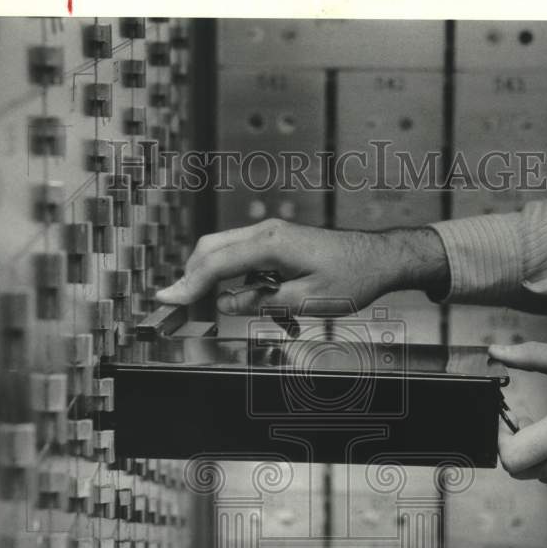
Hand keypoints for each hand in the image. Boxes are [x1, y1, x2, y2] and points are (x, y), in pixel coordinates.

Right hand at [154, 219, 448, 315]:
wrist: (381, 259)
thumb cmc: (352, 278)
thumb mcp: (307, 301)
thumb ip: (262, 302)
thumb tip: (226, 303)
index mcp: (271, 244)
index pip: (216, 263)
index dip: (187, 284)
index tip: (165, 301)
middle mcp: (267, 232)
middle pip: (211, 250)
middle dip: (192, 277)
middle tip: (177, 304)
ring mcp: (271, 235)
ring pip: (226, 253)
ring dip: (221, 282)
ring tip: (249, 314)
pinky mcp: (277, 242)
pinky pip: (246, 259)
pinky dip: (241, 281)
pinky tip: (268, 306)